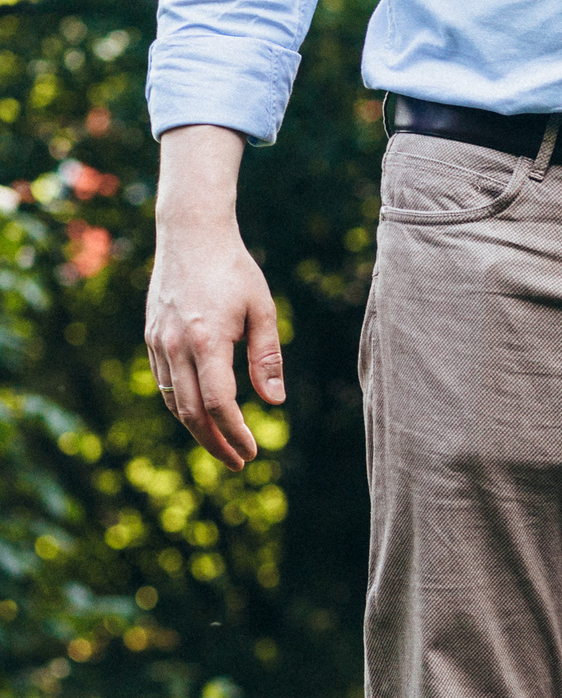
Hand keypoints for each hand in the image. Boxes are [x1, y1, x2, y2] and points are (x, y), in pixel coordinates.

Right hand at [145, 125, 280, 469]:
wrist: (190, 234)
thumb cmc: (234, 271)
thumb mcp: (263, 310)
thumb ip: (267, 358)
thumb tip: (274, 402)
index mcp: (206, 339)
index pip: (218, 402)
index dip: (234, 432)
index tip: (252, 451)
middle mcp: (175, 344)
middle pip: (190, 411)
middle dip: (215, 442)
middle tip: (239, 463)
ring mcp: (158, 340)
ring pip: (172, 400)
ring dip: (196, 429)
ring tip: (222, 447)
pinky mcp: (151, 336)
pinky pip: (164, 382)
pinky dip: (181, 405)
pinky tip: (201, 416)